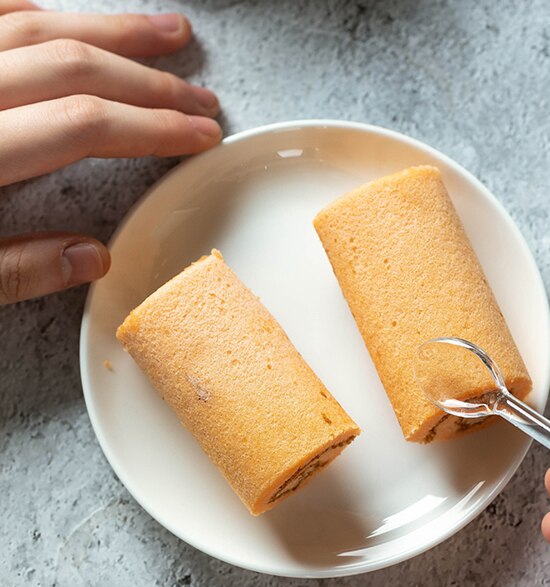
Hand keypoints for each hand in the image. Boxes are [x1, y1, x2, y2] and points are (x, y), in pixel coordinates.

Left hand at [0, 1, 221, 303]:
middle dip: (150, 82)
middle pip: (74, 68)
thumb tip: (92, 258)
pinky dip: (42, 13)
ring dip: (113, 31)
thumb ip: (17, 270)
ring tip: (169, 33)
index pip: (85, 124)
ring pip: (39, 26)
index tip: (203, 135)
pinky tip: (79, 22)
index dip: (154, 127)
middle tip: (202, 97)